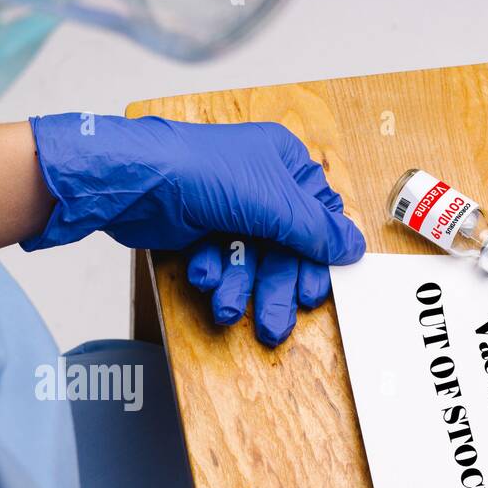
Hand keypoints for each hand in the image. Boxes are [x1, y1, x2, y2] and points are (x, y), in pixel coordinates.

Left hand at [21, 114, 365, 345]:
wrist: (134, 183)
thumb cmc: (202, 173)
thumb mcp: (271, 203)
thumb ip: (313, 230)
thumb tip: (353, 247)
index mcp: (284, 163)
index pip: (317, 216)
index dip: (316, 258)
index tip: (314, 292)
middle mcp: (258, 183)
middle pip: (282, 246)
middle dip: (273, 287)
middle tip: (273, 325)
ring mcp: (226, 206)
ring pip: (248, 259)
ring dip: (237, 286)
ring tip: (223, 307)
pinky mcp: (198, 227)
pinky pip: (218, 259)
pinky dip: (211, 271)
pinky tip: (202, 274)